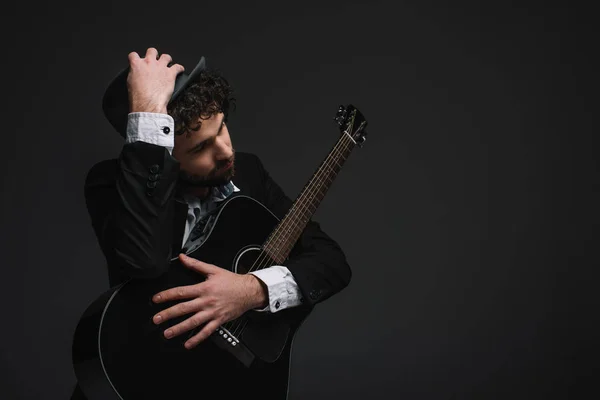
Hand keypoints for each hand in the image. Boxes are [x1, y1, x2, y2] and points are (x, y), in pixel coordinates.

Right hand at [126, 47, 184, 113]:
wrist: (147, 103)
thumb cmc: (138, 96)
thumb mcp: (130, 83)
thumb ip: (134, 74)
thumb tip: (136, 74)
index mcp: (137, 65)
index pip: (134, 55)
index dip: (136, 58)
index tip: (138, 60)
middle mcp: (149, 63)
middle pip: (152, 51)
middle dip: (153, 55)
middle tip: (154, 60)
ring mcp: (161, 67)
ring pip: (166, 56)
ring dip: (167, 59)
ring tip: (167, 63)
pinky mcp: (170, 74)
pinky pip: (178, 67)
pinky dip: (179, 68)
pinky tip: (180, 70)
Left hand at [152, 253, 267, 348]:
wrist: (248, 291)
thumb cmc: (232, 281)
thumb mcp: (213, 270)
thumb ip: (196, 264)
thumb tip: (182, 258)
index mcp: (204, 288)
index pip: (181, 292)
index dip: (167, 295)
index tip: (156, 299)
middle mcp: (206, 301)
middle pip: (183, 308)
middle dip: (168, 314)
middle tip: (156, 319)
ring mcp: (212, 312)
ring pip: (193, 322)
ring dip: (179, 328)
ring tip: (167, 333)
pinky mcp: (219, 320)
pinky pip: (206, 331)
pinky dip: (197, 338)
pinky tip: (188, 344)